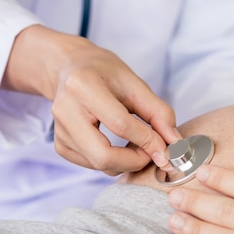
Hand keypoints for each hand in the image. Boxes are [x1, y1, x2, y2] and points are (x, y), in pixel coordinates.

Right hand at [2, 25, 179, 174]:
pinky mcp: (59, 145)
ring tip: (139, 146)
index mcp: (84, 86)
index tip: (167, 149)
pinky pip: (91, 165)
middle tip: (152, 154)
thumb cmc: (105, 72)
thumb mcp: (135, 84)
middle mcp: (65, 110)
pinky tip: (120, 145)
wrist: (70, 67)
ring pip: (97, 164)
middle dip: (134, 161)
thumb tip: (174, 143)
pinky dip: (112, 162)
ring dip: (125, 163)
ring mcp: (59, 130)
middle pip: (102, 155)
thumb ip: (158, 113)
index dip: (147, 141)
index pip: (120, 125)